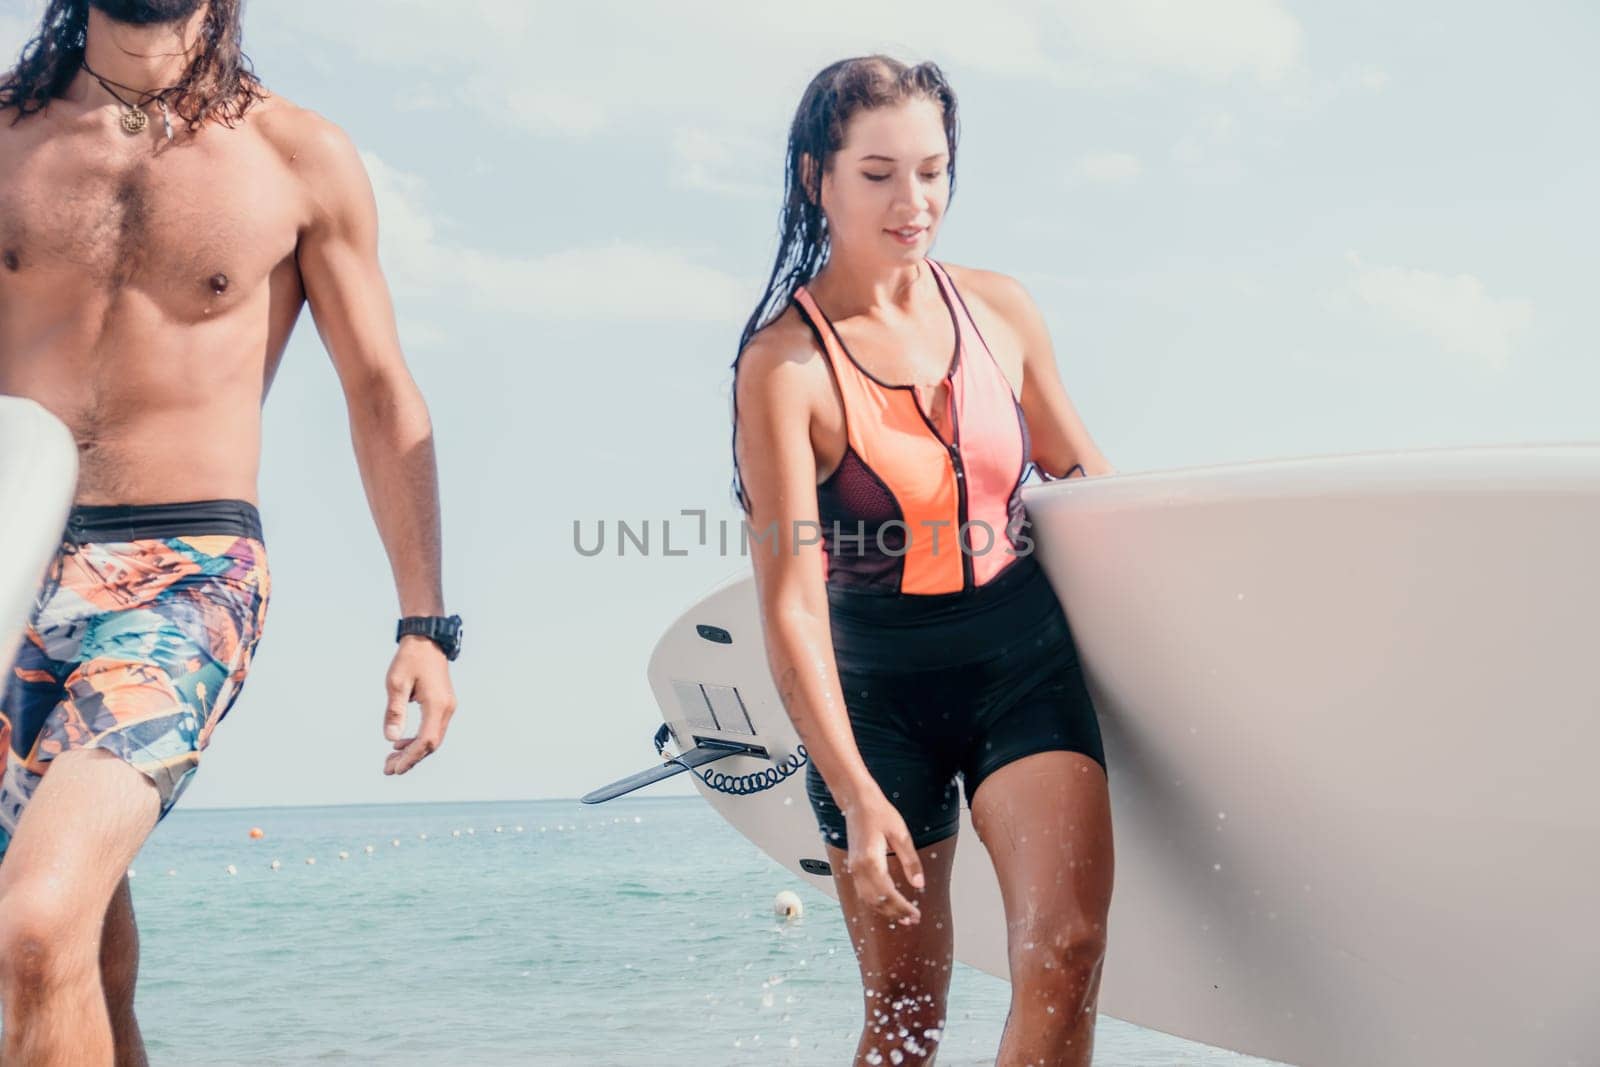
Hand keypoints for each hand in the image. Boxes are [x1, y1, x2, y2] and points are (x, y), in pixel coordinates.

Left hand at [382, 636, 456, 774]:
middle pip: (431, 744)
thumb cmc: (409, 659)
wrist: (426, 640)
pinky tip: (401, 743)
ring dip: (413, 751)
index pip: (425, 740)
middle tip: (387, 769)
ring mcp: (447, 707)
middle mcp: (446, 708)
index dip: (410, 757)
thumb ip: (395, 711)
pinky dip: (418, 740)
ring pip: (433, 738)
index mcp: (437, 705)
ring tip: (391, 759)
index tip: (393, 769)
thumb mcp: (396, 683)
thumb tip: (390, 738)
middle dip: (410, 759)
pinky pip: (433, 729)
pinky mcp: (443, 704)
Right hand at [843, 790, 925, 924]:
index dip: (902, 907)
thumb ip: (910, 861)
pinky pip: (863, 892)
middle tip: (913, 919)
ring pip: (868, 899)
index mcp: (871, 860)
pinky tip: (887, 905)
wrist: (857, 801)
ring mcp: (854, 868)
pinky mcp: (853, 866)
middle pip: (876, 901)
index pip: (887, 894)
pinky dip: (875, 903)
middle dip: (895, 913)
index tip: (916, 914)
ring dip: (885, 911)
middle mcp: (859, 868)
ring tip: (902, 917)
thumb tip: (919, 884)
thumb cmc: (879, 813)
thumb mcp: (901, 834)